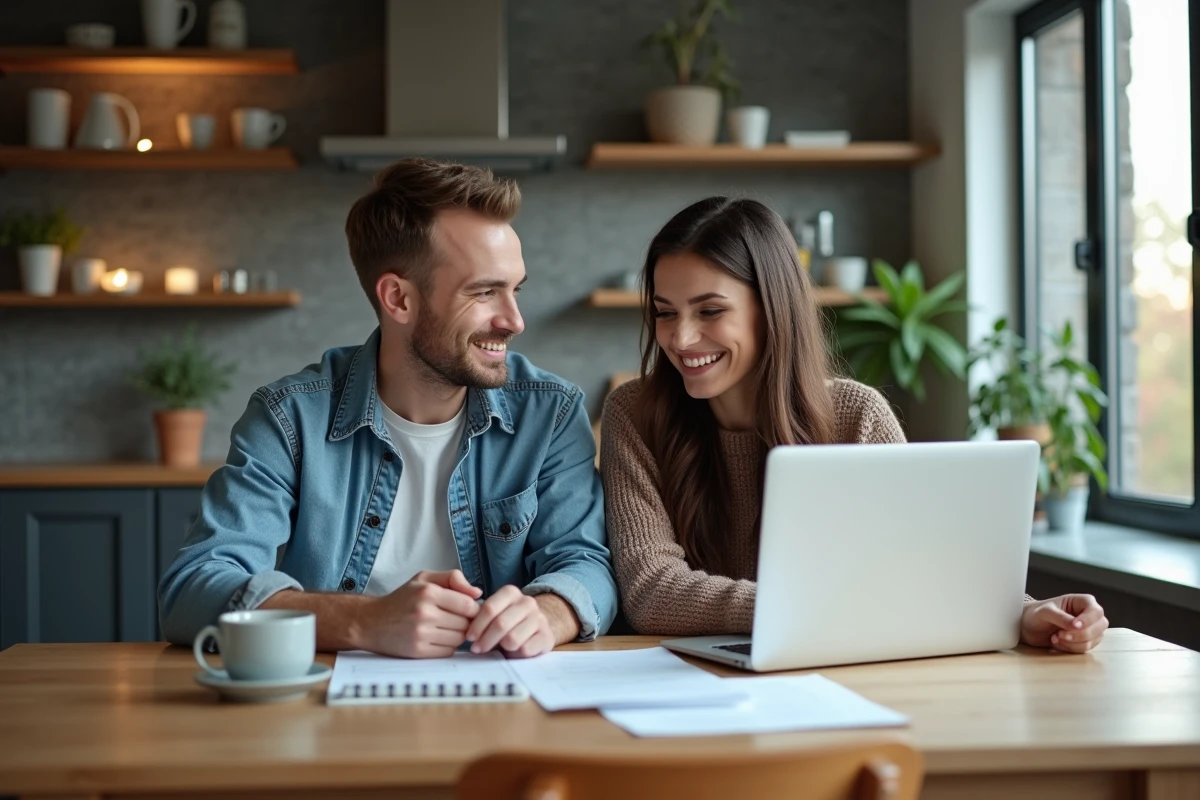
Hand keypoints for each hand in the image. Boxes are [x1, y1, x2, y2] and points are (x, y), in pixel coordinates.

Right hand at [356, 570, 481, 657]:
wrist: (370, 622)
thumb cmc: (401, 599)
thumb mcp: (423, 579)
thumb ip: (453, 579)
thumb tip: (478, 593)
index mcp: (428, 592)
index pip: (468, 605)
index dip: (472, 608)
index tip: (465, 609)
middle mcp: (425, 613)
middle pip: (466, 624)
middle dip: (464, 622)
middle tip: (453, 619)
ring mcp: (421, 634)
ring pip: (459, 639)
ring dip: (456, 635)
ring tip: (443, 628)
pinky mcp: (417, 651)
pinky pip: (447, 652)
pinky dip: (446, 647)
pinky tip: (436, 638)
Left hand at [465, 585, 555, 658]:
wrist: (538, 627)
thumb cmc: (509, 622)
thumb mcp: (495, 613)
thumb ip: (481, 616)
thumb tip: (468, 632)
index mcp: (511, 592)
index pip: (489, 608)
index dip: (477, 625)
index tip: (469, 637)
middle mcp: (527, 602)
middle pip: (500, 624)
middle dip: (485, 640)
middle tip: (477, 649)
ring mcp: (539, 618)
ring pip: (512, 638)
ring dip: (501, 648)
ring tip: (499, 649)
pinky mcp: (547, 636)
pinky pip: (525, 649)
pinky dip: (516, 654)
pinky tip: (514, 652)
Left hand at [1020, 593, 1108, 652]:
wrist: (1028, 628)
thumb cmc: (1036, 614)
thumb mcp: (1045, 612)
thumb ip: (1061, 617)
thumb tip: (1076, 626)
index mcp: (1082, 602)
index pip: (1096, 611)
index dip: (1088, 620)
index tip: (1075, 625)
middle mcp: (1089, 615)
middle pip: (1099, 627)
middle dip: (1079, 635)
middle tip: (1060, 634)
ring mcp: (1089, 630)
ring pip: (1093, 641)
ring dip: (1073, 643)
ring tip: (1056, 637)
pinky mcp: (1084, 642)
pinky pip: (1085, 650)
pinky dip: (1070, 648)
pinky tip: (1058, 642)